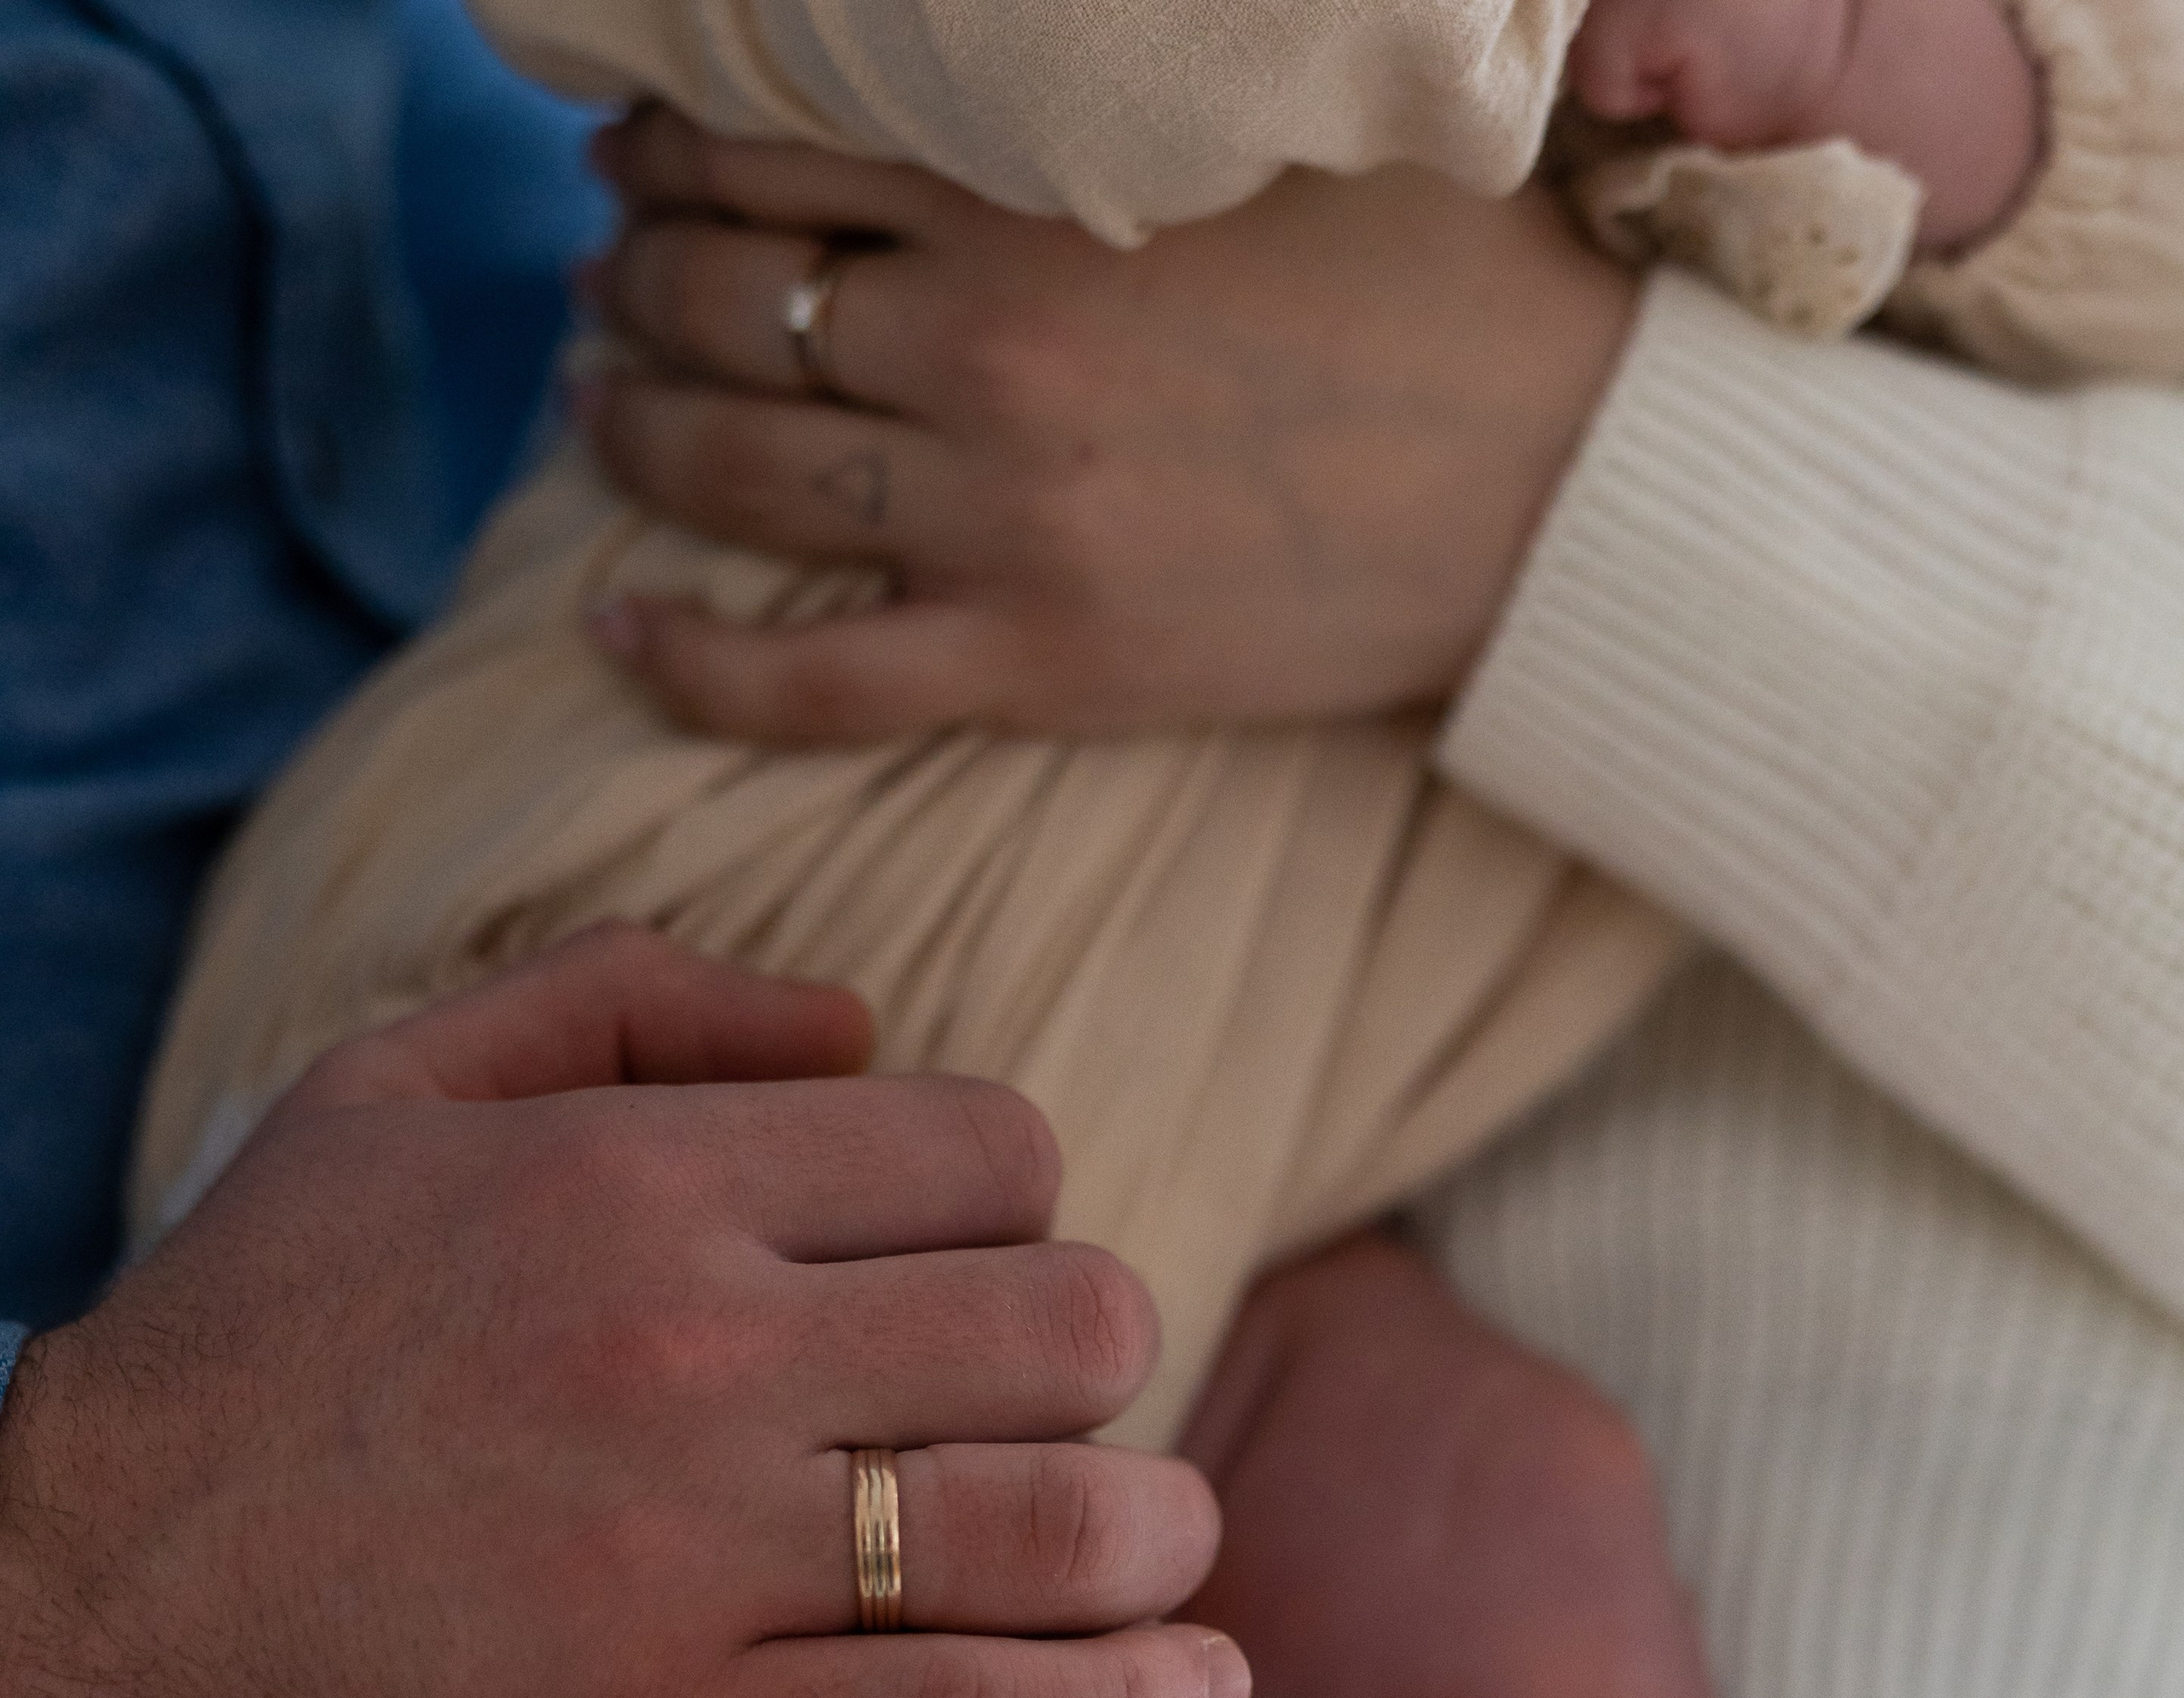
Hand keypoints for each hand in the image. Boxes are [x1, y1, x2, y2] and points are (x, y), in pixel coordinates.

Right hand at [0, 926, 1235, 1697]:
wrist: (44, 1610)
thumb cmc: (229, 1350)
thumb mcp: (377, 1099)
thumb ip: (623, 1003)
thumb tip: (862, 1021)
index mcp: (632, 1177)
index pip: (992, 1150)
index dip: (1029, 1218)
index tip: (983, 1293)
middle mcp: (686, 1346)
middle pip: (1072, 1319)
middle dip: (1109, 1370)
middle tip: (1063, 1427)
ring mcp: (684, 1557)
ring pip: (1059, 1522)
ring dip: (1155, 1540)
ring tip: (1158, 1562)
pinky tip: (1195, 1693)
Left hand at [579, 125, 1636, 748]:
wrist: (1564, 485)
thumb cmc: (1443, 280)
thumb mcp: (1269, 118)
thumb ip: (1093, 87)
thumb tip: (966, 63)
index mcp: (1034, 192)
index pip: (764, 146)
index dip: (666, 143)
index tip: (639, 150)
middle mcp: (990, 350)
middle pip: (720, 301)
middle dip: (629, 276)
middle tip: (603, 273)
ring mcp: (1005, 520)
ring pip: (734, 473)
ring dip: (629, 429)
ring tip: (592, 405)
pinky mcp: (1037, 661)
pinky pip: (805, 684)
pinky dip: (685, 661)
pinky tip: (609, 625)